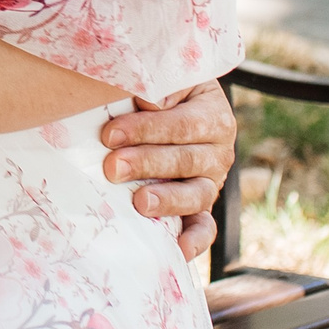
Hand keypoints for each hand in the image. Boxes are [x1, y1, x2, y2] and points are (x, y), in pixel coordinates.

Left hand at [100, 80, 234, 258]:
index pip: (182, 124)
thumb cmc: (158, 90)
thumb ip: (159, 86)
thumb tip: (150, 101)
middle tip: (112, 167)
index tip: (109, 134)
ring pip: (197, 195)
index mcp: (213, 114)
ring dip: (168, 200)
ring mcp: (211, 182)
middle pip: (186, 160)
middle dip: (147, 164)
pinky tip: (178, 250)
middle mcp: (218, 151)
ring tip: (140, 202)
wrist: (169, 106)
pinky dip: (195, 241)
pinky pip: (204, 228)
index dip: (147, 129)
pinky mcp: (201, 208)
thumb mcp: (165, 78)